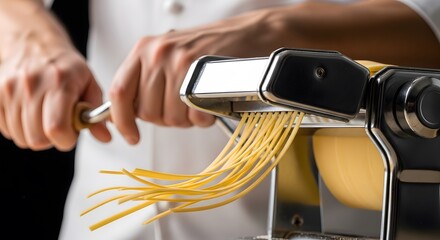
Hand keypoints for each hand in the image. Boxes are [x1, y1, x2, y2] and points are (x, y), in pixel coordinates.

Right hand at [0, 1, 110, 150]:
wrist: (35, 44)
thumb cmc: (66, 67)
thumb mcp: (90, 83)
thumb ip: (97, 113)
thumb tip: (105, 137)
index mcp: (60, 82)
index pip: (56, 128)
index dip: (66, 139)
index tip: (72, 133)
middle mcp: (32, 84)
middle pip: (37, 138)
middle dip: (52, 139)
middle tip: (59, 124)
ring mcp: (10, 88)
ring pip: (20, 137)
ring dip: (35, 134)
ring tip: (45, 117)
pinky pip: (6, 130)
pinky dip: (19, 128)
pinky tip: (30, 114)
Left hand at [109, 8, 281, 143]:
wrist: (247, 34)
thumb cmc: (211, 47)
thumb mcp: (169, 55)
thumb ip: (147, 81)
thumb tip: (128, 112)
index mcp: (144, 49)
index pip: (119, 92)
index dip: (122, 121)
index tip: (131, 135)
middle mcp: (158, 53)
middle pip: (147, 111)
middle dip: (166, 118)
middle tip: (182, 108)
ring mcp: (178, 61)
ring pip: (170, 116)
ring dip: (186, 119)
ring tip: (199, 102)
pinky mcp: (200, 71)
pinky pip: (193, 114)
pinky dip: (203, 118)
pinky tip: (210, 104)